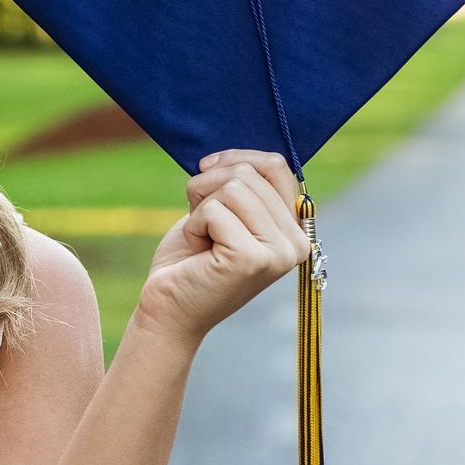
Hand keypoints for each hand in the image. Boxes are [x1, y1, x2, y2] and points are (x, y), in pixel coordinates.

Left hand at [134, 148, 308, 345]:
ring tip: (202, 237)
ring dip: (201, 207)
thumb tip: (247, 156)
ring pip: (233, 187)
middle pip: (250, 173)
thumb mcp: (224, 213)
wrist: (168, 309)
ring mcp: (277, 253)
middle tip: (201, 221)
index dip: (236, 158)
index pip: (276, 165)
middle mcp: (296, 243)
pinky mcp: (250, 259)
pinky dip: (194, 224)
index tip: (207, 169)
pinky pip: (215, 210)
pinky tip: (198, 250)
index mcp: (295, 229)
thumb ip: (246, 187)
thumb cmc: (192, 259)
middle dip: (209, 186)